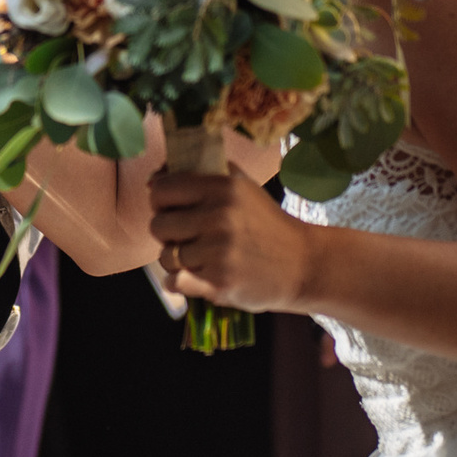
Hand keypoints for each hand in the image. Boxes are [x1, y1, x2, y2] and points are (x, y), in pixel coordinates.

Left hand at [146, 170, 311, 314]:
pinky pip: (174, 282)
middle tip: (187, 236)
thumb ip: (201, 172)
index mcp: (221, 187)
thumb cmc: (267, 223)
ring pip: (165, 256)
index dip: (161, 200)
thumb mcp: (242, 186)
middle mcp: (218, 217)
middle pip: (158, 225)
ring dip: (176, 259)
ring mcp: (218, 252)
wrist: (303, 265)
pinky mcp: (219, 283)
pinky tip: (193, 276)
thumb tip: (152, 178)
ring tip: (196, 256)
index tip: (173, 208)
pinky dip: (177, 282)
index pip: (161, 190)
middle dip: (167, 232)